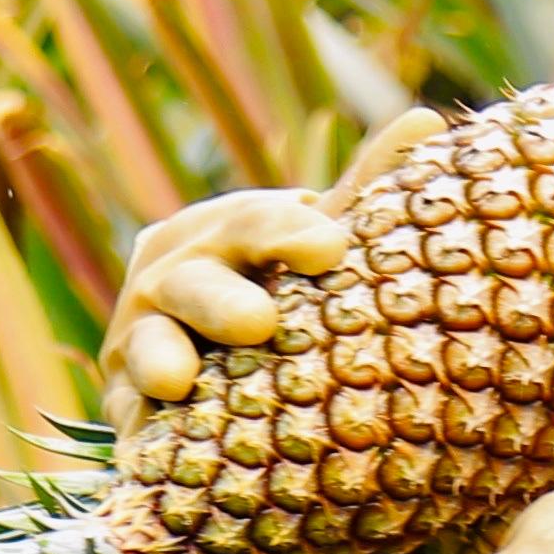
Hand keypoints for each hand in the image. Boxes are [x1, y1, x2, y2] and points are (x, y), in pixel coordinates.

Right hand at [96, 109, 441, 409]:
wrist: (218, 359)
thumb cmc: (284, 287)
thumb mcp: (318, 244)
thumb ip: (364, 189)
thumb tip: (427, 116)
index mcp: (225, 230)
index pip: (255, 222)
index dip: (287, 233)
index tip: (329, 248)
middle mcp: (172, 276)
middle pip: (196, 283)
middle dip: (221, 300)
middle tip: (260, 323)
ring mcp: (142, 339)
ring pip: (148, 345)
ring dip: (160, 358)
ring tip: (177, 380)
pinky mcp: (127, 403)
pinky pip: (129, 412)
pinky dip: (142, 424)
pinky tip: (154, 436)